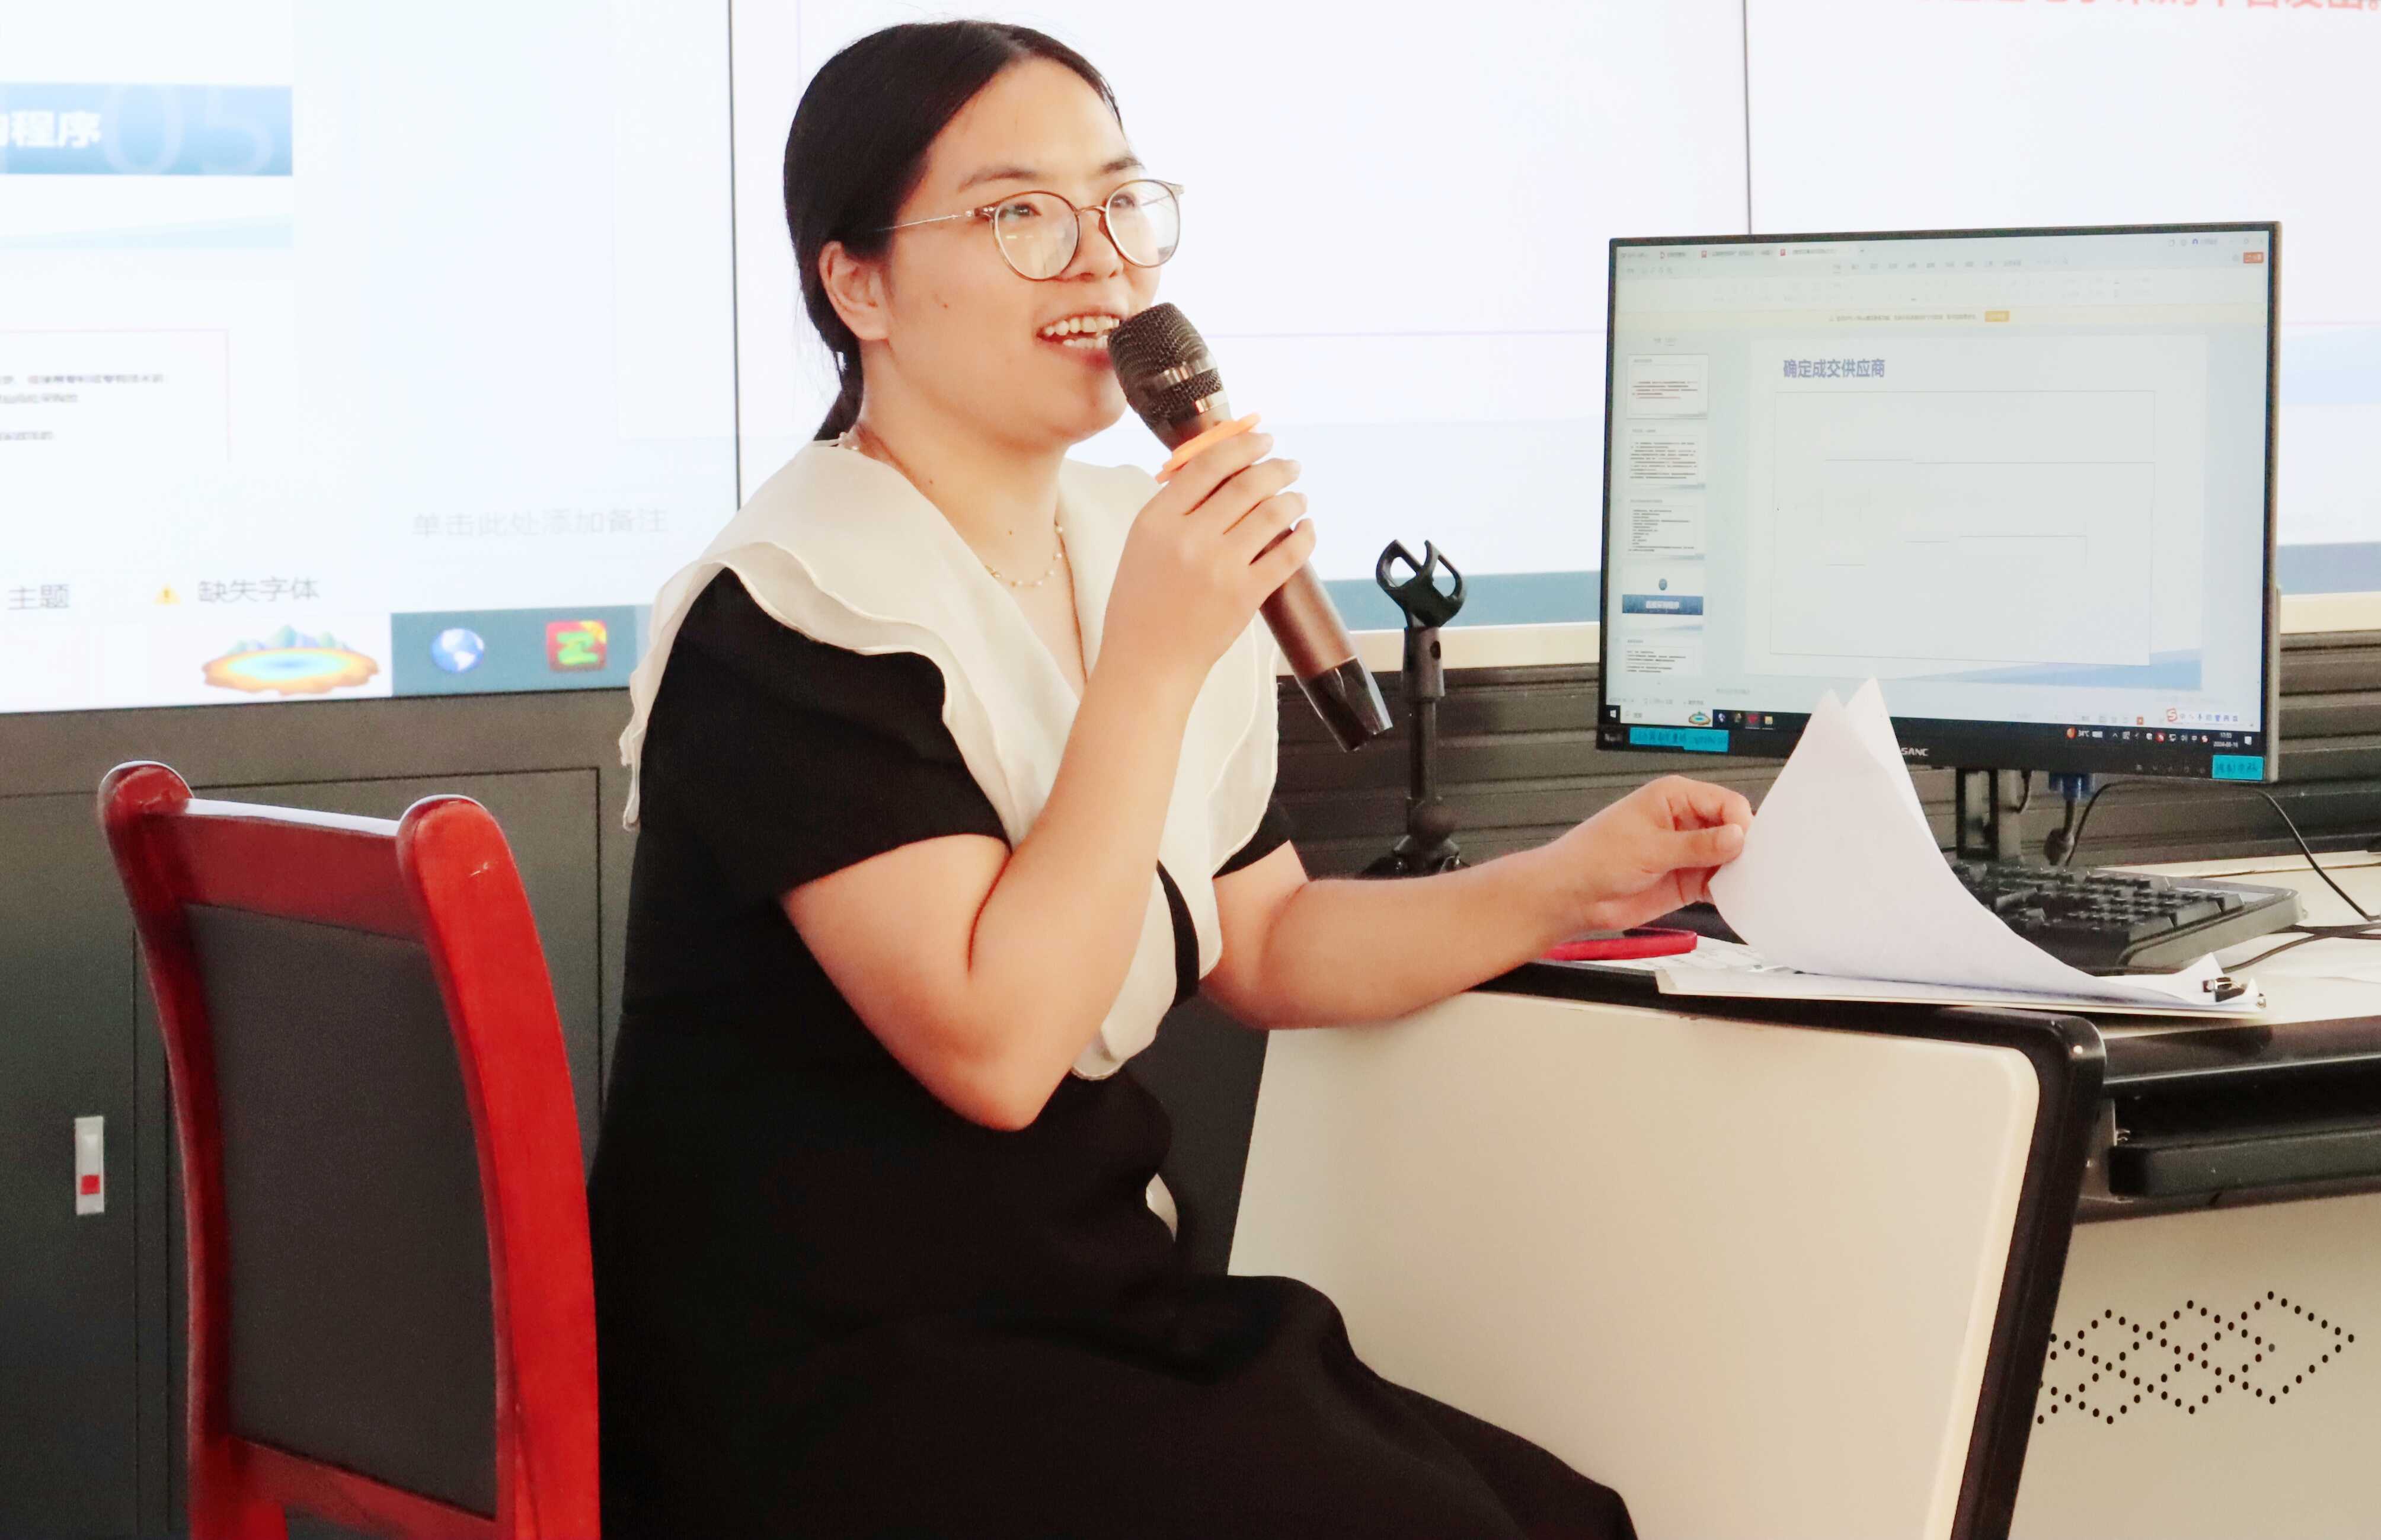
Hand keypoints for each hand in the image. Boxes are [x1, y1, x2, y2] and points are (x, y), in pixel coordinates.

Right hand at [1100, 426, 1313, 692]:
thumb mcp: (1141, 545)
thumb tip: (1218, 471)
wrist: (1147, 663)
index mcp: (1157, 520)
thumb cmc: (1141, 605)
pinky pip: (1287, 555)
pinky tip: (1307, 527)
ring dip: (1293, 499)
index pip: (1207, 464)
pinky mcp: (1246, 595)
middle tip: (1290, 465)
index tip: (1262, 439)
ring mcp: (1220, 567)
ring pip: (1272, 514)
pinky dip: (1304, 536)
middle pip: (1246, 484)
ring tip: (1299, 496)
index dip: (1242, 445)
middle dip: (1277, 468)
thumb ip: (1173, 508)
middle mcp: (1189, 538)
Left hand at [1537, 776, 1752, 935]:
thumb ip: (1696, 845)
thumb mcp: (1650, 847)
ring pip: (1729, 857)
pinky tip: (1733, 897)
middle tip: (1754, 866)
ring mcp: (1688, 852)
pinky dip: (1728, 891)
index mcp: (1674, 797)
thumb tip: (1736, 837)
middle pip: (1733, 829)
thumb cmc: (1594, 857)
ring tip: (1746, 883)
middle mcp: (1685, 821)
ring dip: (1739, 871)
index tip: (1745, 844)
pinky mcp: (1687, 880)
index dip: (1740, 822)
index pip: (1725, 802)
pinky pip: (1719, 883)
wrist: (1572, 895)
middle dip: (1745, 847)